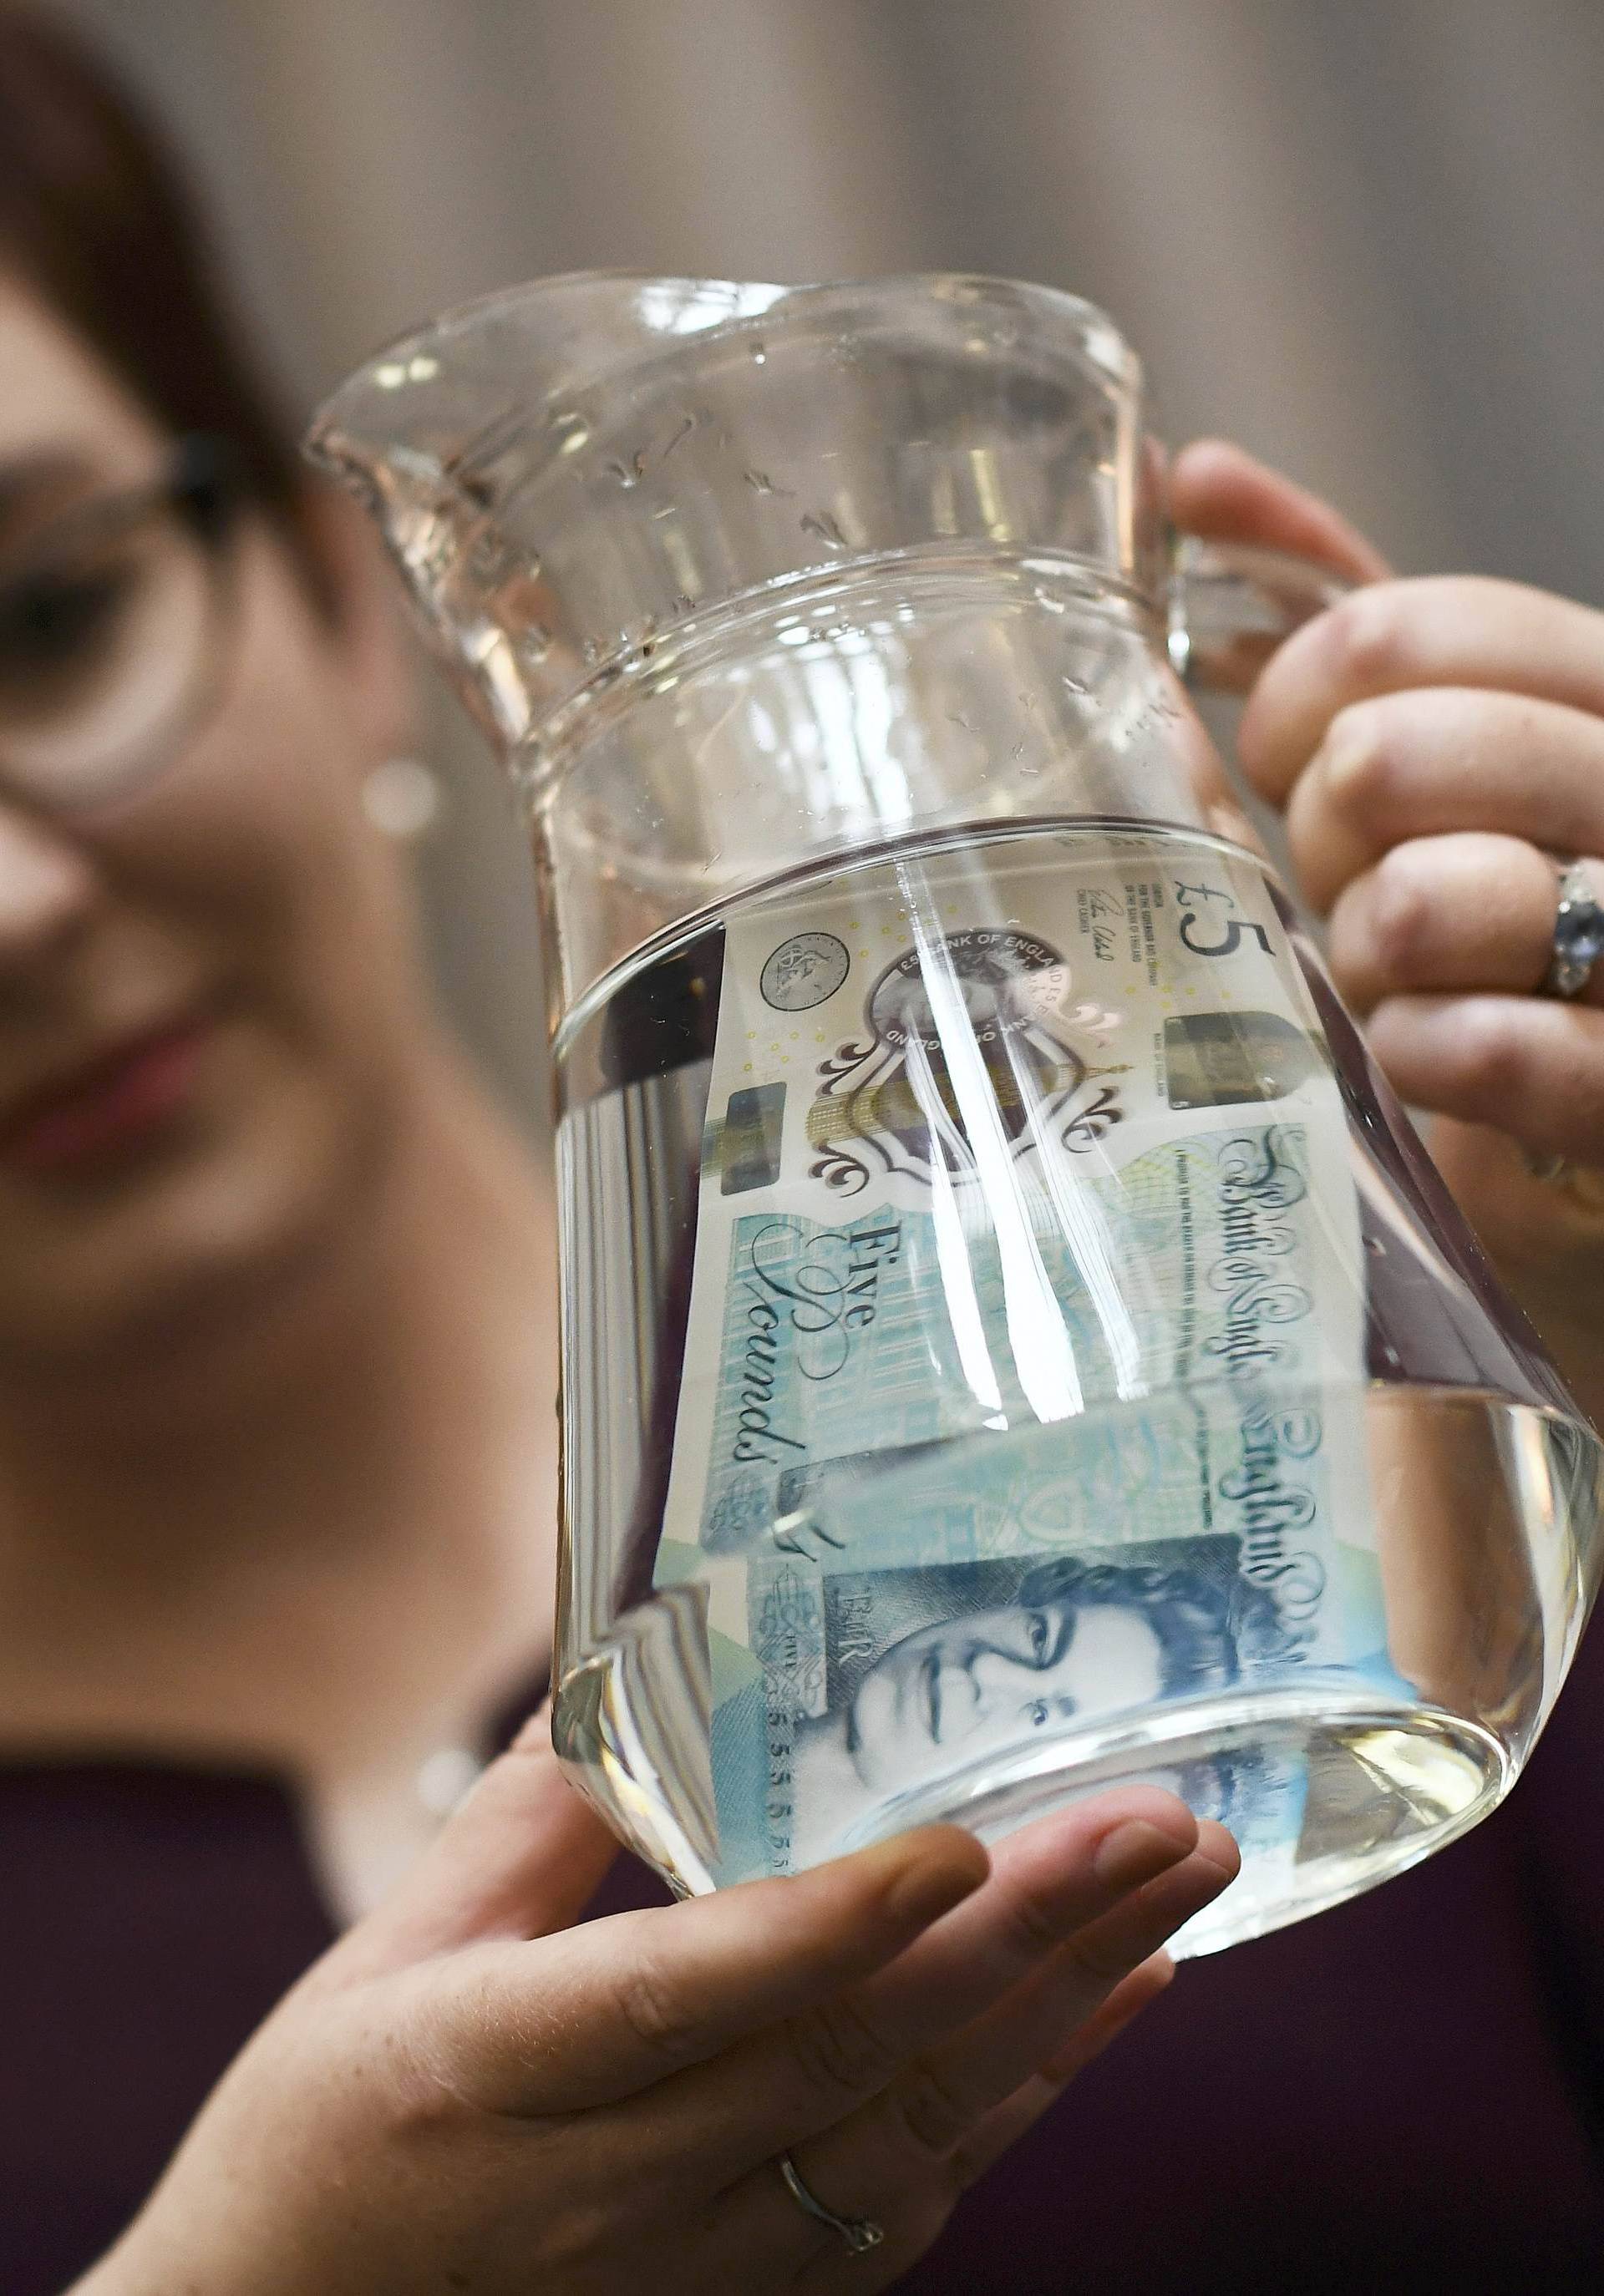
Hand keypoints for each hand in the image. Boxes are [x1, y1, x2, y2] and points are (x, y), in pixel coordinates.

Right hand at [80, 1716, 1235, 2294]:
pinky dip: (1026, 2094)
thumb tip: (621, 1686)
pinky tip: (1111, 1999)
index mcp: (499, 2074)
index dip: (830, 1925)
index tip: (957, 1839)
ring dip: (1059, 2005)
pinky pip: (913, 2196)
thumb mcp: (379, 1967)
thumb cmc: (320, 2140)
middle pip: (848, 2057)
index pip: (688, 1997)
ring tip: (1173, 1886)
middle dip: (1019, 1934)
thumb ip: (514, 1830)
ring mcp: (698, 2261)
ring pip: (912, 2133)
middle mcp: (616, 2187)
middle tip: (1154, 1823)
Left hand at [1172, 439, 1603, 1394]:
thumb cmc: (1491, 940)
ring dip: (1372, 957)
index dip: (1297, 695)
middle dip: (1322, 837)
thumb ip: (1333, 622)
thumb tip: (1193, 475)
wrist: (1583, 1167)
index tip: (1284, 757)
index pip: (1406, 627)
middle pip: (1391, 753)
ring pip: (1426, 898)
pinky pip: (1483, 1049)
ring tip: (1413, 985)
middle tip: (1355, 888)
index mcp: (1591, 697)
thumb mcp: (1420, 757)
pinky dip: (1424, 1054)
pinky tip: (1428, 1053)